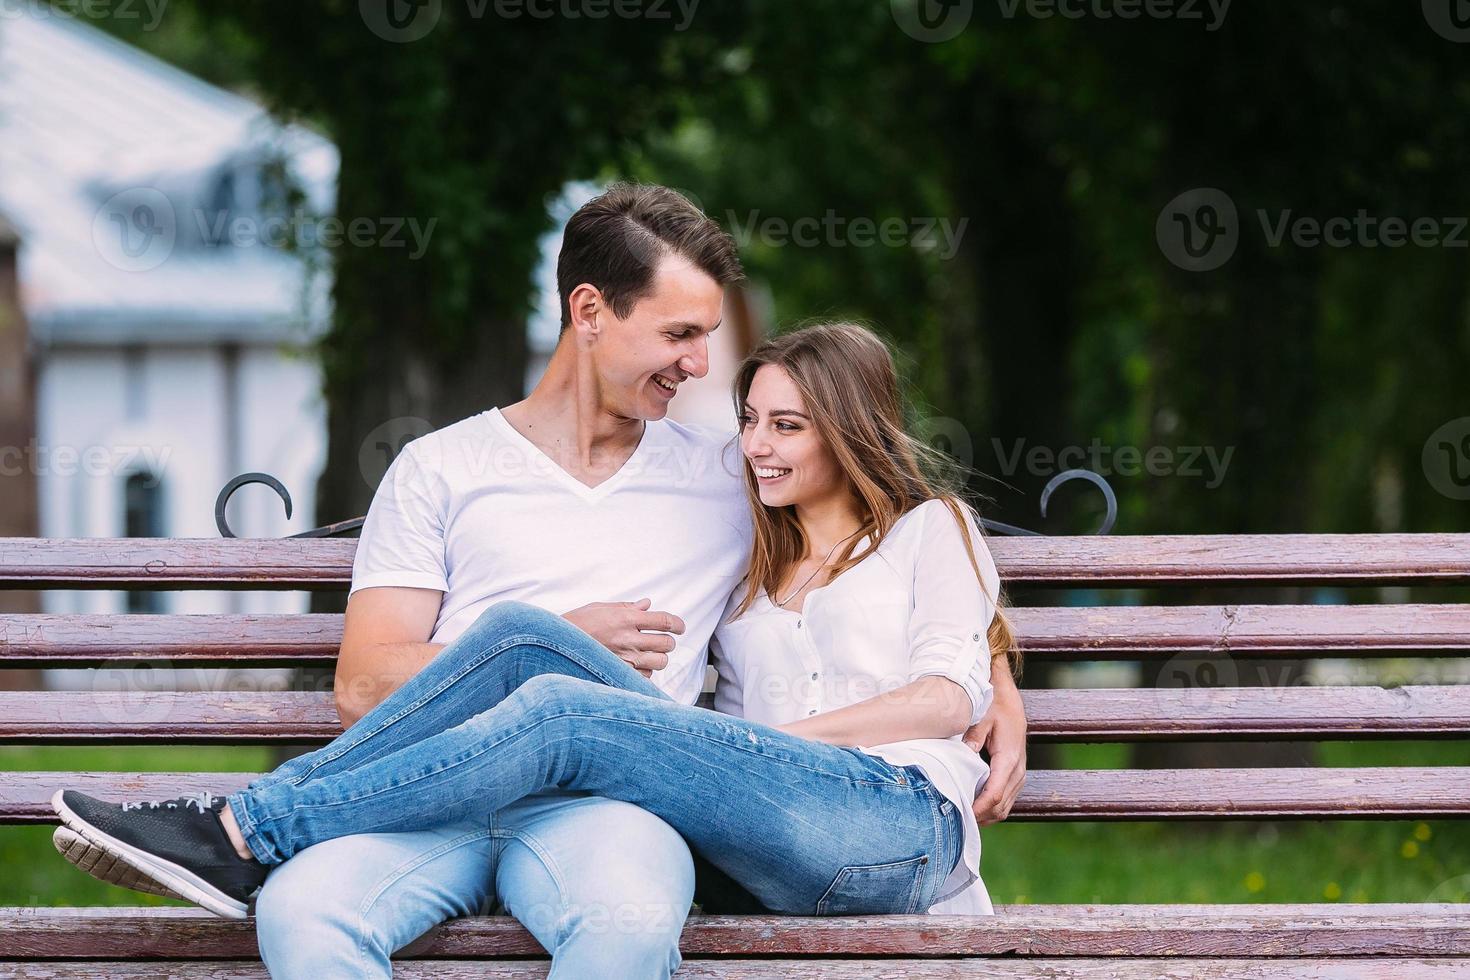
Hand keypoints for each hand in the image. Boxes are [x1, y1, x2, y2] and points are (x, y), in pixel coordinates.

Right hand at [562, 599, 684, 676]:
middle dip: (668, 642)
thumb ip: (627, 607)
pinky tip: (634, 665)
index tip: (680, 627)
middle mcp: (628, 639)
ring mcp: (624, 659)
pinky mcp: (618, 674)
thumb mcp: (600, 608)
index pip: (664, 621)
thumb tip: (647, 604)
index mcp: (626, 618)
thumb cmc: (576, 624)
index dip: (678, 624)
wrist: (555, 645)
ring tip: (649, 654)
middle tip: (662, 641)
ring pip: (660, 662)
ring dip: (658, 658)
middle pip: (666, 643)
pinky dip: (644, 671)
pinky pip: (645, 676)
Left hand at [963, 667, 1026, 825]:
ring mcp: (1018, 773)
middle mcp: (1017, 769)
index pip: (994, 794)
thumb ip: (973, 737)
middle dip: (980, 817)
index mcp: (1008, 757)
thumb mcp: (981, 717)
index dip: (978, 809)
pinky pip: (1006, 798)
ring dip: (986, 815)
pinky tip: (974, 806)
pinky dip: (991, 807)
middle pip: (1001, 806)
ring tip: (962, 817)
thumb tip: (963, 756)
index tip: (960, 815)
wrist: (1008, 696)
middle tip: (956, 821)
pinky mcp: (1015, 774)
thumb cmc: (993, 705)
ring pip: (1005, 806)